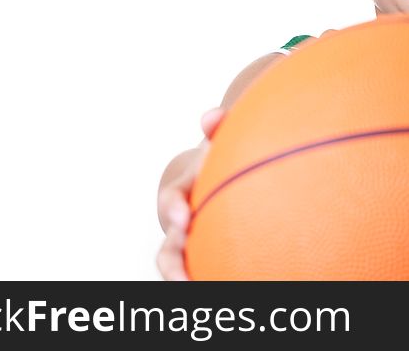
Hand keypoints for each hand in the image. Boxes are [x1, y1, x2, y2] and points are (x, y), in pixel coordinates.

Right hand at [156, 107, 224, 279]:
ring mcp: (189, 247)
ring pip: (179, 270)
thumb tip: (212, 115)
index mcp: (183, 193)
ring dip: (183, 282)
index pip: (172, 200)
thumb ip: (216, 127)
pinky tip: (240, 286)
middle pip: (168, 249)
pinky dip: (207, 280)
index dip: (174, 209)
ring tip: (199, 292)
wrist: (211, 179)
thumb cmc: (218, 158)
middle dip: (173, 263)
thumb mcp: (217, 141)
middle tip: (185, 277)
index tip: (185, 217)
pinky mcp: (202, 259)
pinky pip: (203, 274)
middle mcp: (180, 226)